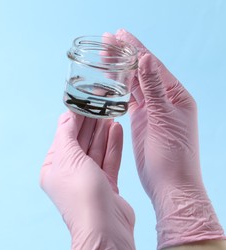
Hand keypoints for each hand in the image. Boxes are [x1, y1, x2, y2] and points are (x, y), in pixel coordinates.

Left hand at [40, 111, 136, 249]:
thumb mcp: (68, 158)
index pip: (63, 137)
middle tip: (100, 102)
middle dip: (90, 122)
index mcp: (53, 168)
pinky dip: (112, 145)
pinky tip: (116, 129)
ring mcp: (88, 180)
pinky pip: (108, 160)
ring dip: (102, 131)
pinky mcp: (106, 185)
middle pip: (80, 141)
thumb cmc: (82, 194)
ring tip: (110, 111)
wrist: (105, 228)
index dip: (74, 118)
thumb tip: (66, 116)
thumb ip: (67, 134)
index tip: (85, 100)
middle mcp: (69, 173)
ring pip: (96, 149)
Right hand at [114, 29, 224, 248]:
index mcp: (175, 95)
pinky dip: (118, 89)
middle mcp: (164, 99)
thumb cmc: (173, 155)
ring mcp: (152, 110)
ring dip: (120, 70)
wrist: (170, 184)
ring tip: (104, 56)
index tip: (120, 34)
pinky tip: (109, 80)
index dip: (135, 48)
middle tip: (107, 40)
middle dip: (124, 55)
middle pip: (141, 71)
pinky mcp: (142, 121)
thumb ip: (153, 88)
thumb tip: (146, 58)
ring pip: (134, 84)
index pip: (152, 65)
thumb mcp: (164, 118)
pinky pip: (129, 99)